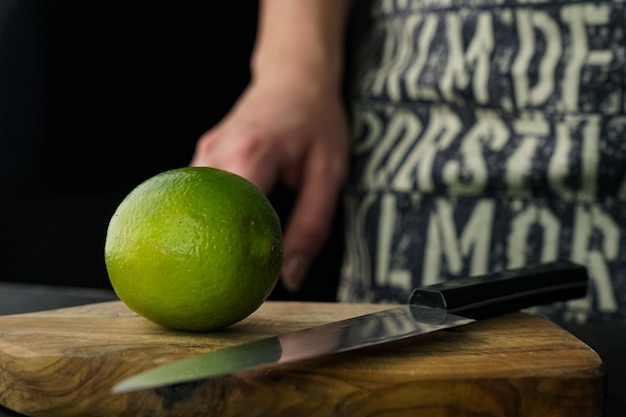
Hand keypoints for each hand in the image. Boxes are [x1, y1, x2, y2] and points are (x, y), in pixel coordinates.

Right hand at [191, 76, 348, 291]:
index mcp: (249, 155)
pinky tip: (221, 232)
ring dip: (208, 231)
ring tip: (220, 262)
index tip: (244, 284)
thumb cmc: (317, 121)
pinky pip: (198, 194)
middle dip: (213, 250)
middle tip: (225, 282)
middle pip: (203, 216)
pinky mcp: (202, 156)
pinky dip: (209, 214)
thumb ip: (311, 228)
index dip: (234, 255)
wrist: (296, 77)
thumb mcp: (330, 175)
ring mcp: (203, 153)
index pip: (230, 219)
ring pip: (195, 206)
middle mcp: (216, 154)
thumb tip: (290, 276)